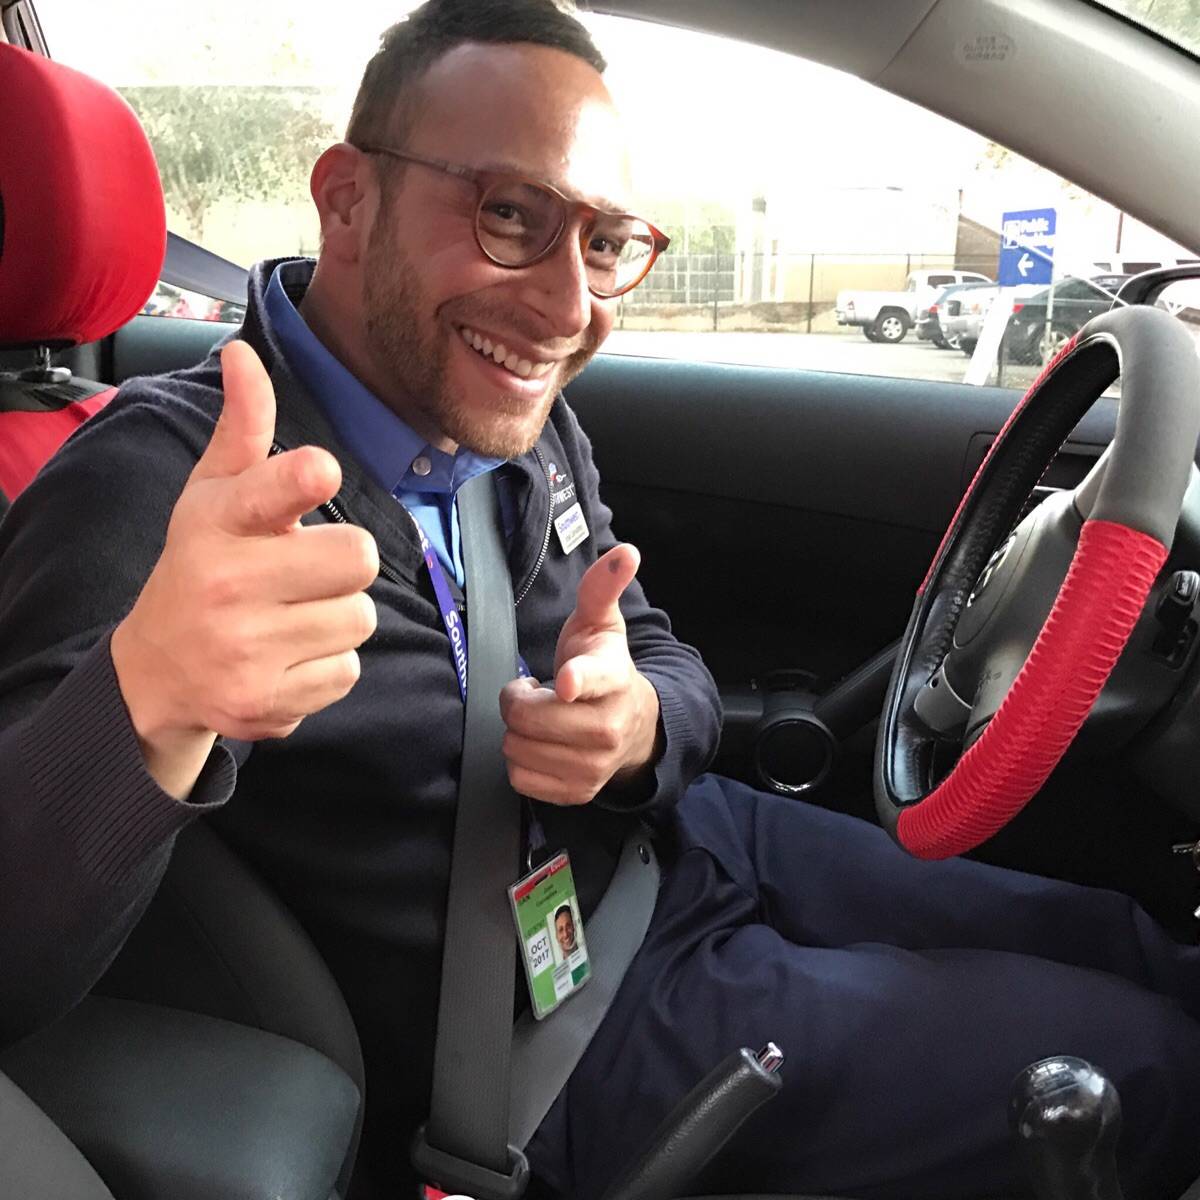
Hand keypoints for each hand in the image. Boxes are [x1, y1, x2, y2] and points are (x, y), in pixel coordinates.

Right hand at [110, 341, 378, 798]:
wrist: (156, 673)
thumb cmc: (201, 566)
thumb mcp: (211, 495)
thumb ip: (243, 428)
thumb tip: (244, 353)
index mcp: (215, 523)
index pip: (270, 490)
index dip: (304, 479)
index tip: (321, 472)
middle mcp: (225, 587)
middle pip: (357, 559)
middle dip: (343, 564)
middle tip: (304, 573)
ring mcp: (244, 651)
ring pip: (360, 619)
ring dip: (338, 617)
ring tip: (291, 617)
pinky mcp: (266, 703)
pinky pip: (347, 670)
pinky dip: (327, 665)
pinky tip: (286, 657)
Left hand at [499, 544, 660, 805]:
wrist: (636, 728)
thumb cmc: (605, 668)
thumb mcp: (601, 625)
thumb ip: (603, 587)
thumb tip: (627, 551)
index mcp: (613, 679)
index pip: (592, 680)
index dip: (575, 680)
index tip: (564, 683)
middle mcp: (607, 728)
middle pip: (527, 718)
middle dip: (518, 701)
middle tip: (535, 690)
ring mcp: (594, 766)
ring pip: (518, 749)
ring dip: (519, 732)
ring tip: (543, 716)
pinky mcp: (577, 792)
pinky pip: (521, 778)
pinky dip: (522, 761)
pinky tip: (542, 744)